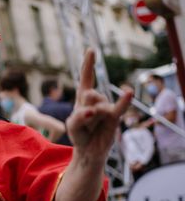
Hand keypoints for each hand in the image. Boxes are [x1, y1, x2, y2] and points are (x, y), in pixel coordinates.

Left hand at [66, 49, 132, 164]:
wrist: (89, 151)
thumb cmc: (80, 135)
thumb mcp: (71, 126)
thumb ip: (77, 117)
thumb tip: (92, 111)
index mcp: (83, 97)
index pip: (86, 78)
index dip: (88, 64)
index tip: (90, 50)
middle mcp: (96, 99)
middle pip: (88, 95)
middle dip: (83, 110)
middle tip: (84, 123)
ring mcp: (106, 107)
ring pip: (97, 107)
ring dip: (90, 120)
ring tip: (91, 128)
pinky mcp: (114, 117)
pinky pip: (119, 108)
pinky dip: (124, 100)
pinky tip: (128, 92)